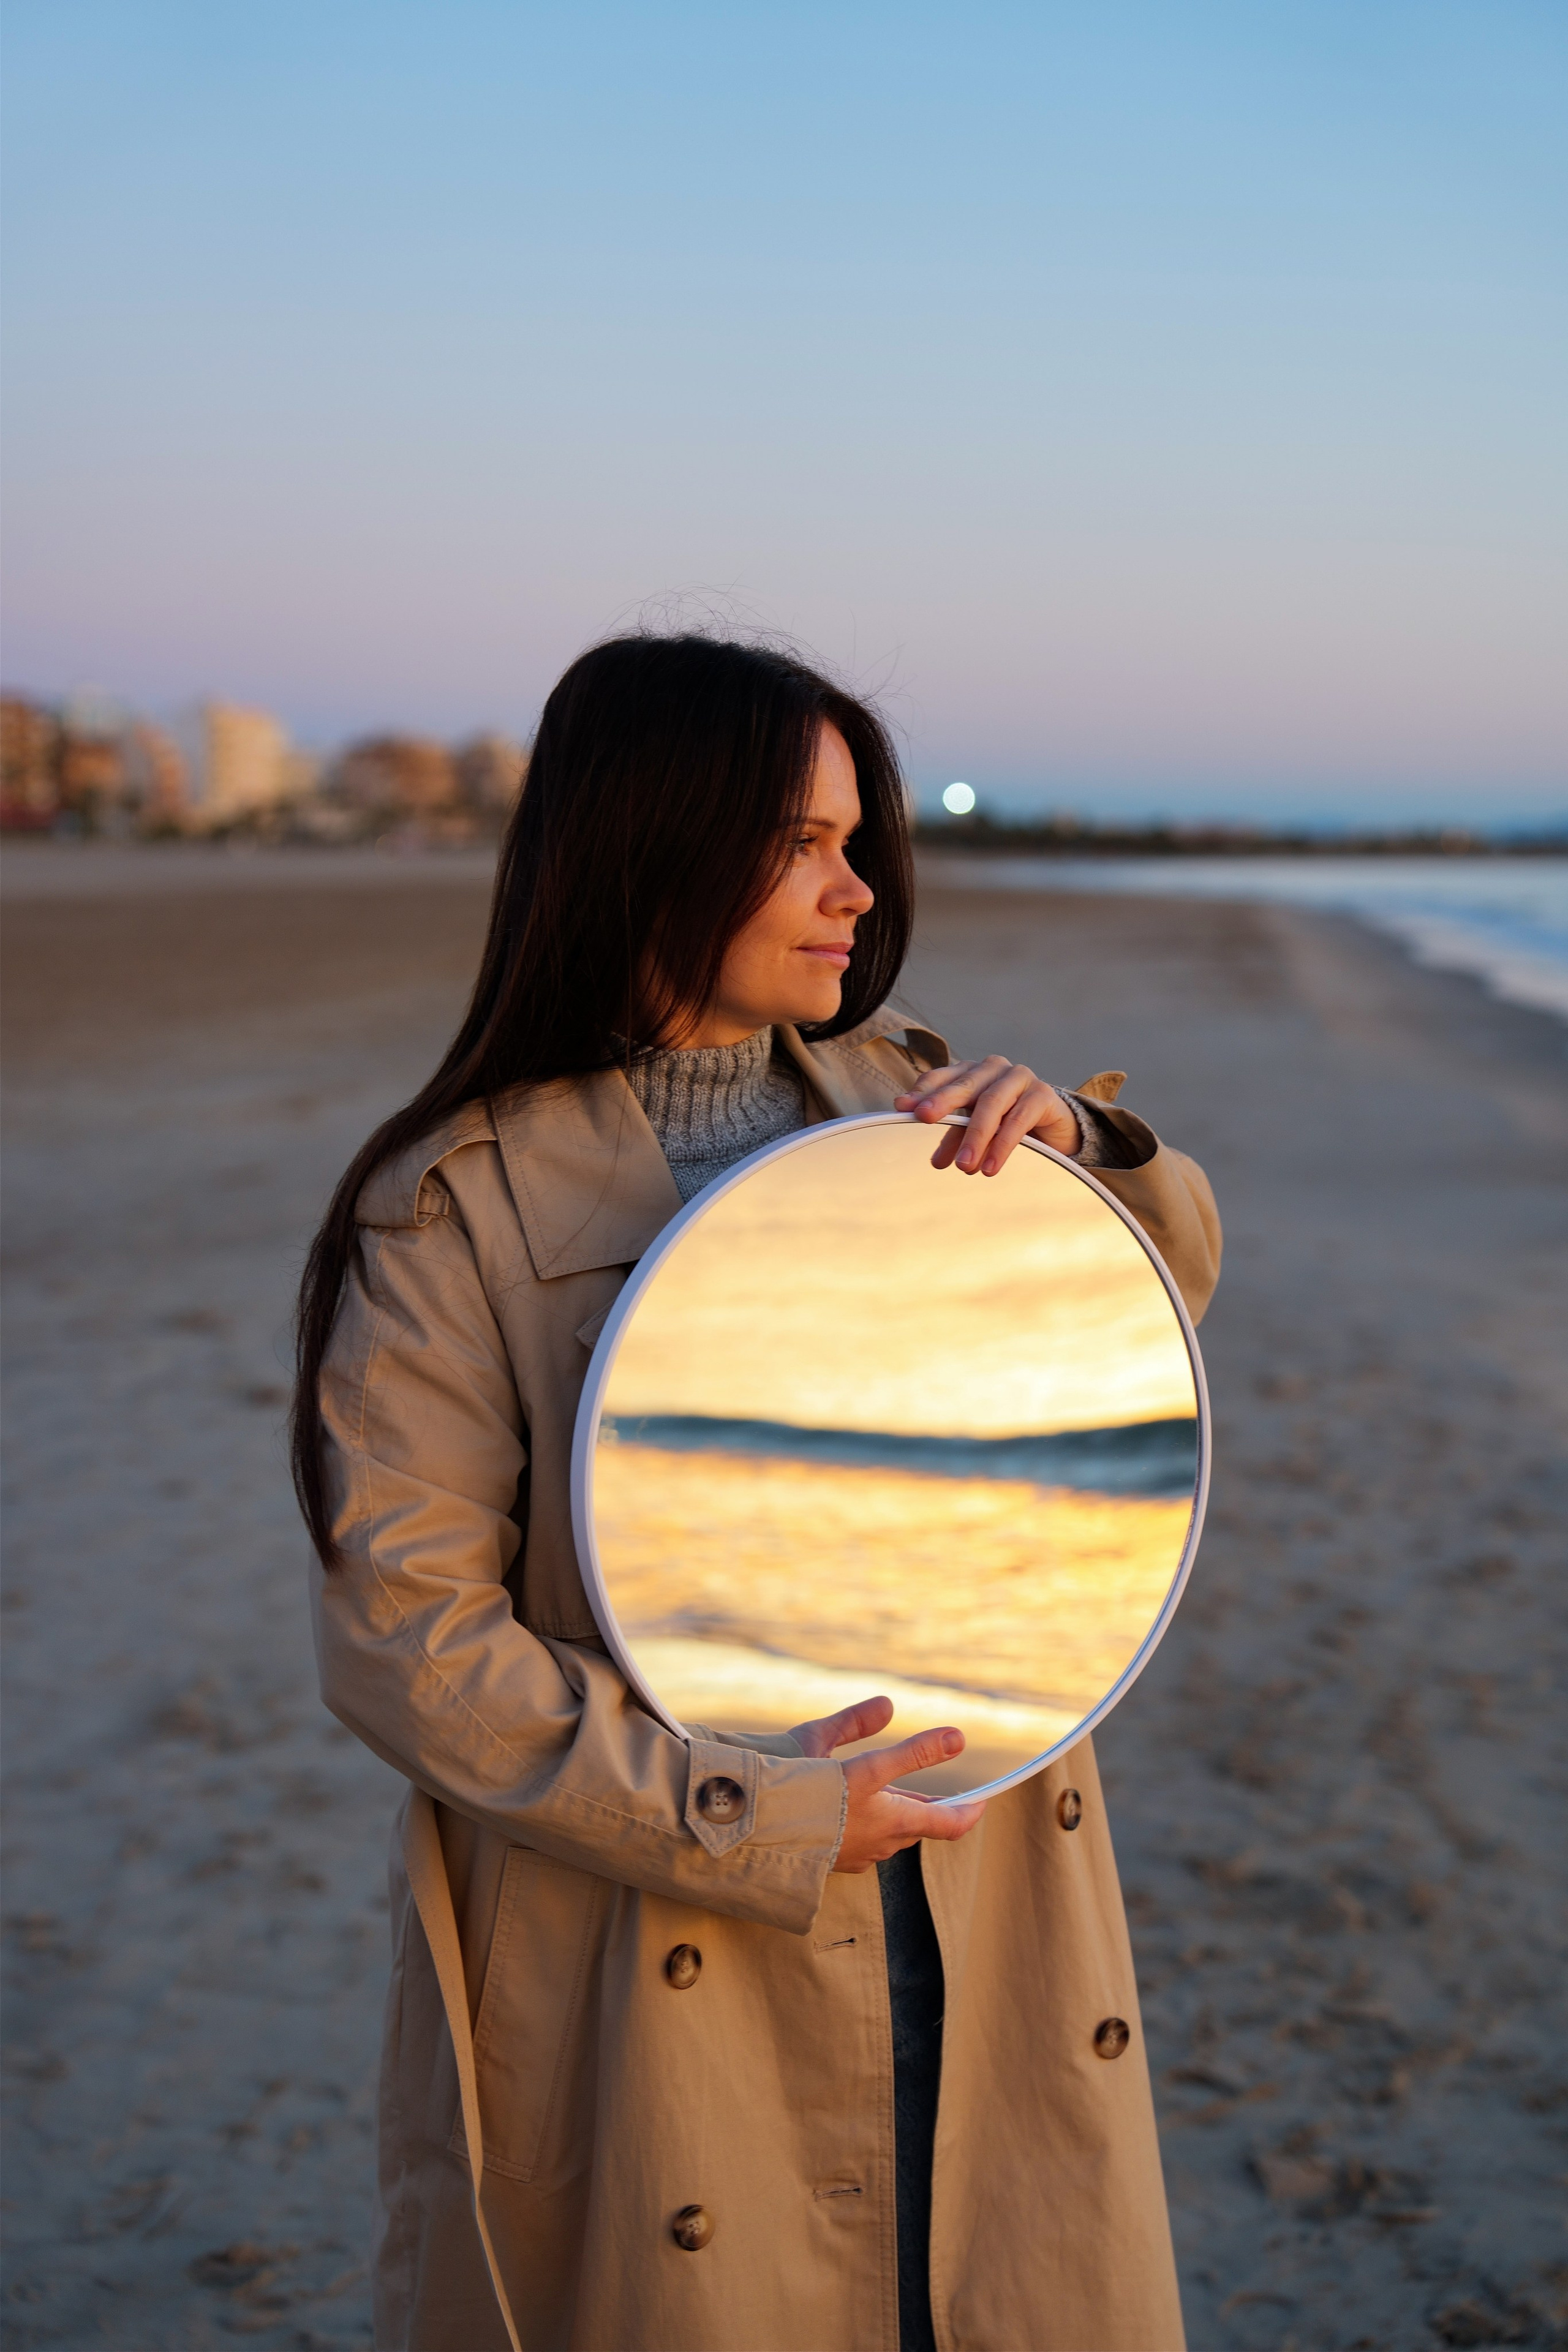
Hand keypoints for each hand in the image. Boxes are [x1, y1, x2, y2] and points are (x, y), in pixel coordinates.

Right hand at [787, 1696, 985, 1872]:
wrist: (747, 1831)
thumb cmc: (795, 1789)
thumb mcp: (846, 1755)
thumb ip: (884, 1736)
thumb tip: (930, 1724)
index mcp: (892, 1818)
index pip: (950, 1824)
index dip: (971, 1812)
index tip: (984, 1800)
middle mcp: (879, 1843)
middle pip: (916, 1825)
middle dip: (927, 1808)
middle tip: (940, 1792)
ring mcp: (855, 1855)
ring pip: (889, 1834)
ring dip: (895, 1815)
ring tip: (890, 1791)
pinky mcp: (831, 1862)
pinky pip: (863, 1841)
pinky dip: (868, 1824)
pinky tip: (848, 1808)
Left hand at [894, 1055, 1079, 1175]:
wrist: (1055, 1128)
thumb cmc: (1009, 1123)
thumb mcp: (977, 1129)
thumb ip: (955, 1136)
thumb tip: (935, 1161)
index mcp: (972, 1072)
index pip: (942, 1077)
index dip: (922, 1091)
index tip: (902, 1106)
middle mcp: (994, 1069)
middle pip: (964, 1085)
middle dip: (942, 1102)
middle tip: (924, 1118)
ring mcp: (1019, 1077)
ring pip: (991, 1102)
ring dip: (975, 1135)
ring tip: (963, 1165)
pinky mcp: (1042, 1095)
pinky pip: (1019, 1118)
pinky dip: (1003, 1143)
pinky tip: (991, 1165)